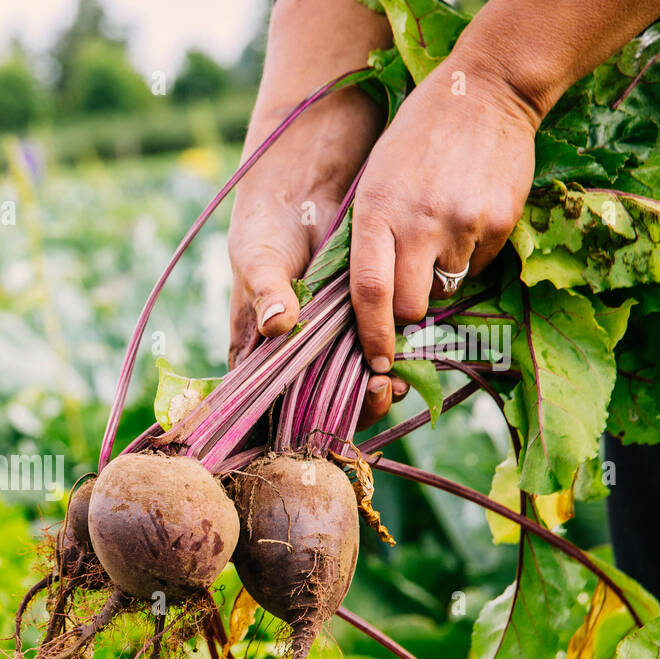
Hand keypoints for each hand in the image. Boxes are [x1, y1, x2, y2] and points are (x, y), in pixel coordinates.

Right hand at [228, 86, 416, 426]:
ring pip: (352, 378)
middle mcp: (295, 347)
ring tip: (396, 383)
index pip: (272, 398)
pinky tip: (413, 360)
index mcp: (259, 343)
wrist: (310, 173)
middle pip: (319, 397)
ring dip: (376, 388)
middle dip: (351, 405)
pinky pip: (378, 346)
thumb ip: (266, 290)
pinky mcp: (363, 312)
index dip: (299, 417)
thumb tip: (278, 325)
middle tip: (379, 394)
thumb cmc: (267, 218)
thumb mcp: (259, 253)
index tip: (330, 416)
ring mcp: (330, 332)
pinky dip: (394, 356)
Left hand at [350, 58, 538, 425]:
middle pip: (410, 307)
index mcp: (376, 212)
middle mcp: (418, 222)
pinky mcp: (500, 221)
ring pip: (445, 290)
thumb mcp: (373, 182)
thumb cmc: (415, 141)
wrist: (486, 91)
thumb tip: (361, 305)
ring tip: (435, 239)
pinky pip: (477, 267)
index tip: (374, 363)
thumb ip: (367, 239)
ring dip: (437, 281)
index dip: (371, 336)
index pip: (369, 293)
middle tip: (405, 298)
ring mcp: (463, 223)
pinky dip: (467, 259)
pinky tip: (463, 221)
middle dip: (405, 315)